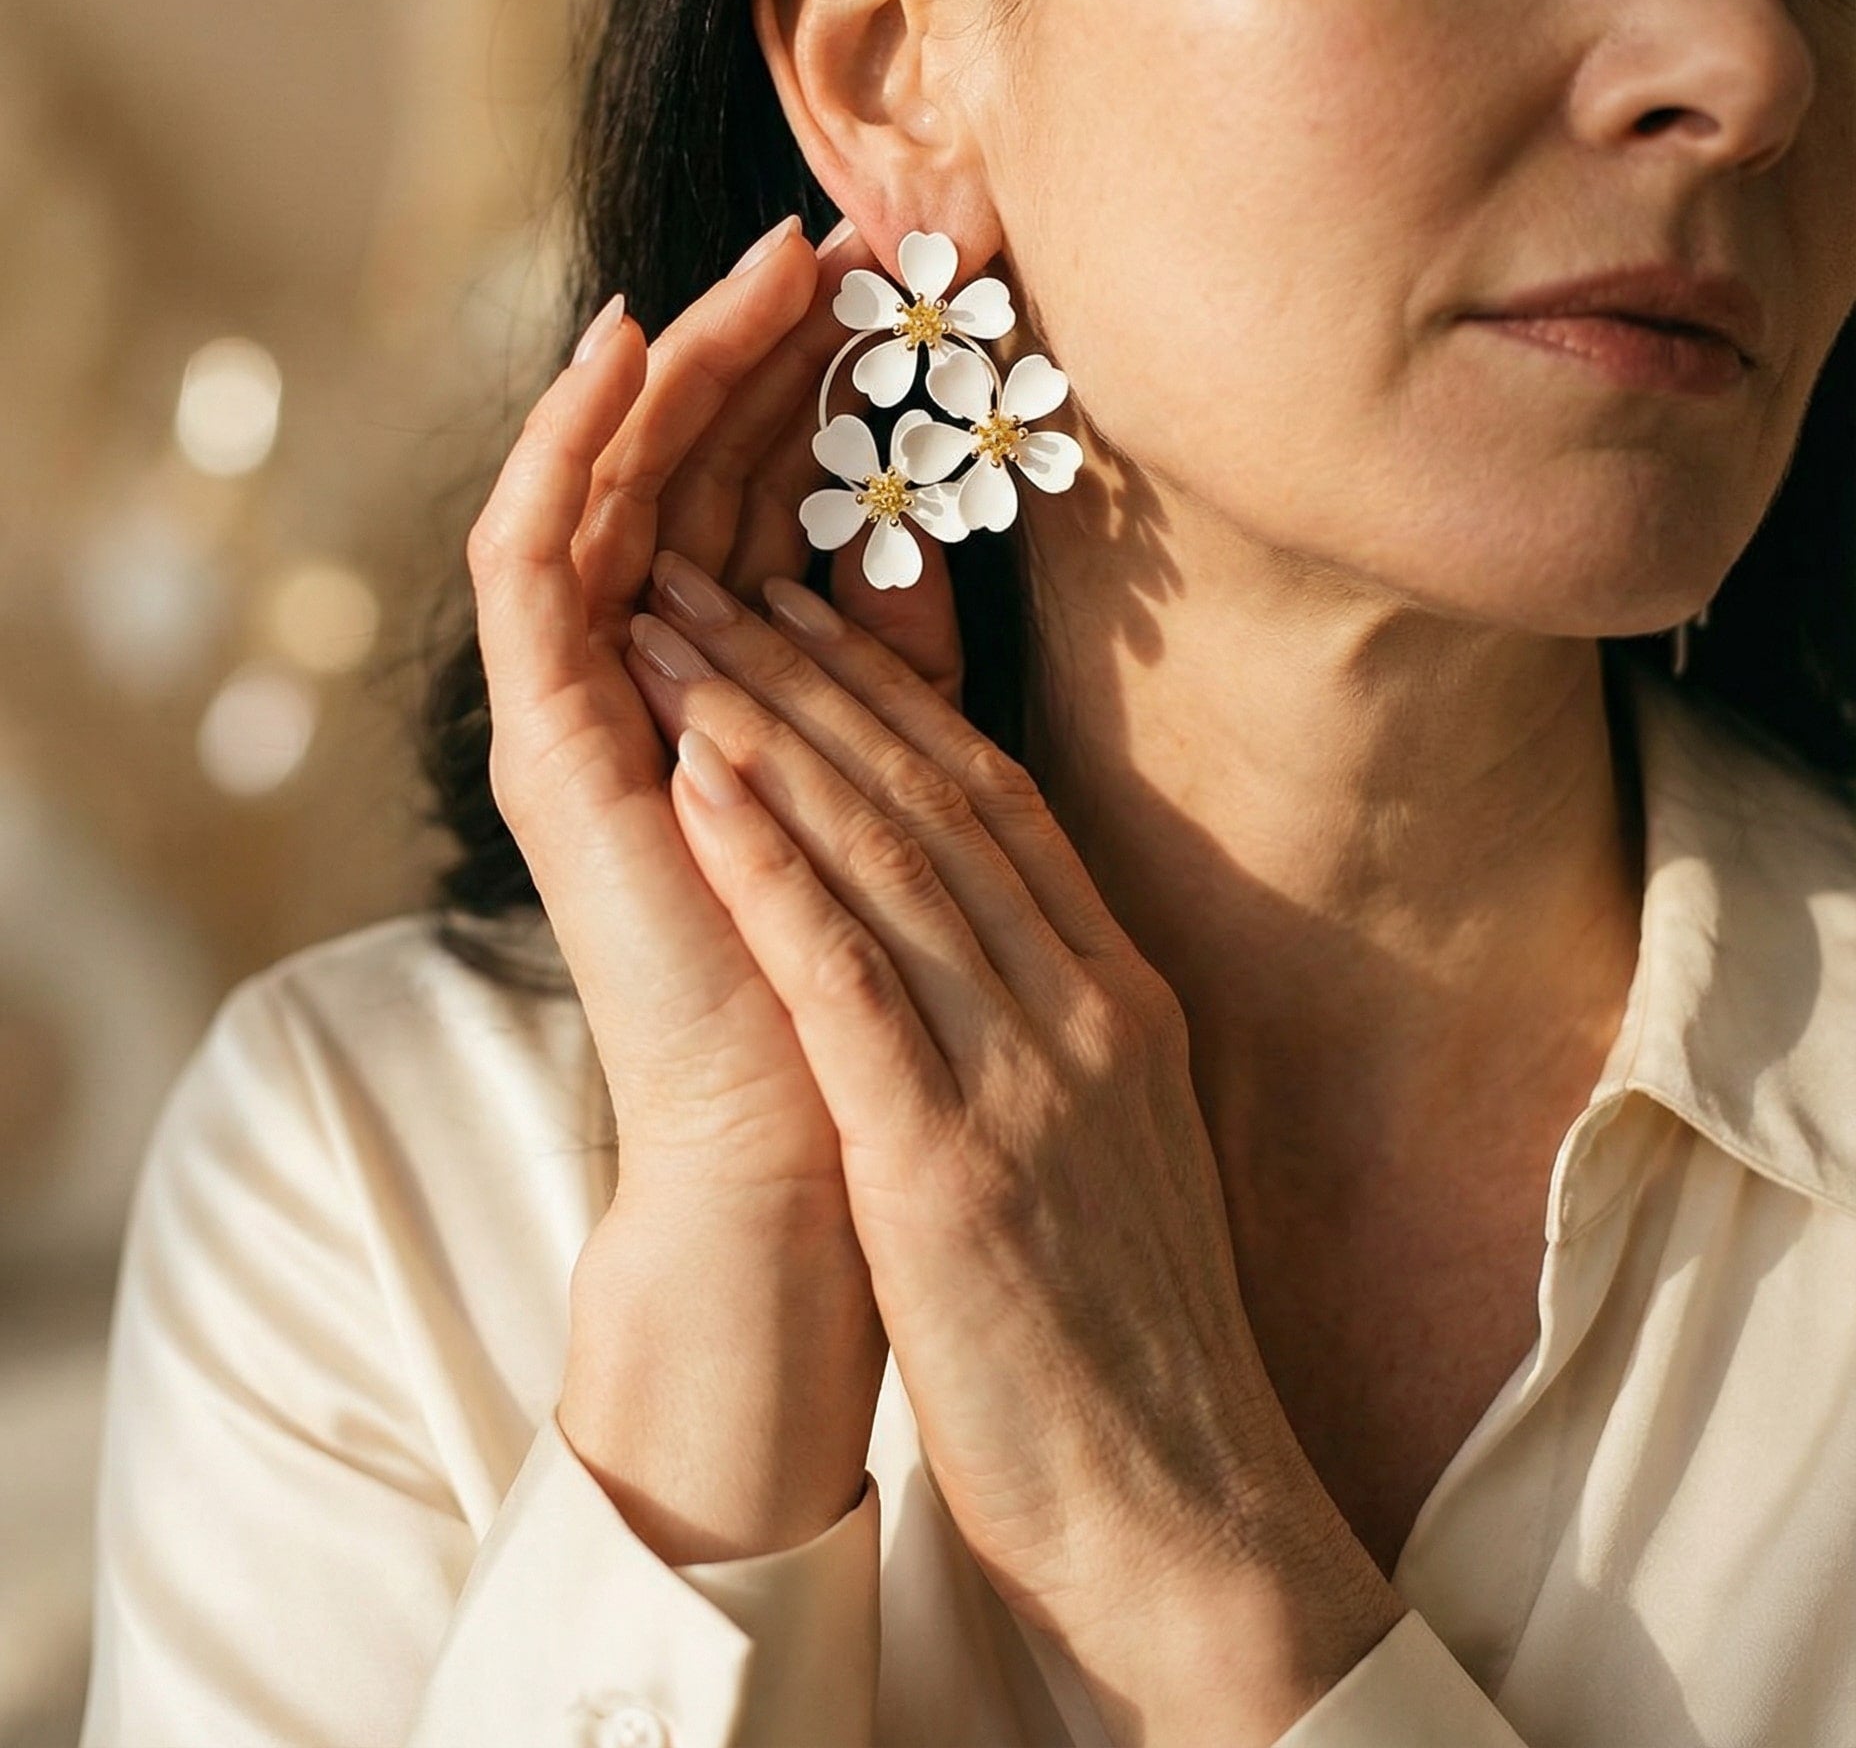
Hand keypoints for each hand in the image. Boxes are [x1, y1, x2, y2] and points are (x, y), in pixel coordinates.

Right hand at [464, 212, 961, 1559]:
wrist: (818, 1146)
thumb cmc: (879, 971)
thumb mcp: (904, 766)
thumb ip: (890, 648)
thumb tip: (910, 520)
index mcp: (733, 675)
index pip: (763, 489)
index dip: (826, 379)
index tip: (907, 278)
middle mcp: (647, 675)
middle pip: (685, 466)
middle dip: (760, 345)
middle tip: (833, 229)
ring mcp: (587, 703)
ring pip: (611, 483)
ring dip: (678, 363)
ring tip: (754, 257)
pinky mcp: (547, 736)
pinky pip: (533, 554)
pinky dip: (567, 439)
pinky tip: (628, 341)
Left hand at [624, 551, 1407, 1740]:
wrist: (1186, 1511)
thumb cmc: (1130, 1340)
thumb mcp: (1116, 1149)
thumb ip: (1062, 1035)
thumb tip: (1000, 954)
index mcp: (1120, 998)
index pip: (995, 804)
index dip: (892, 696)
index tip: (806, 616)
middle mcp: (1082, 1008)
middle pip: (933, 796)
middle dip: (811, 676)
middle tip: (711, 579)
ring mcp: (1026, 1079)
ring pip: (886, 858)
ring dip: (769, 733)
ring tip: (675, 634)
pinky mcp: (951, 1167)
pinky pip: (849, 980)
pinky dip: (773, 868)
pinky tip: (699, 785)